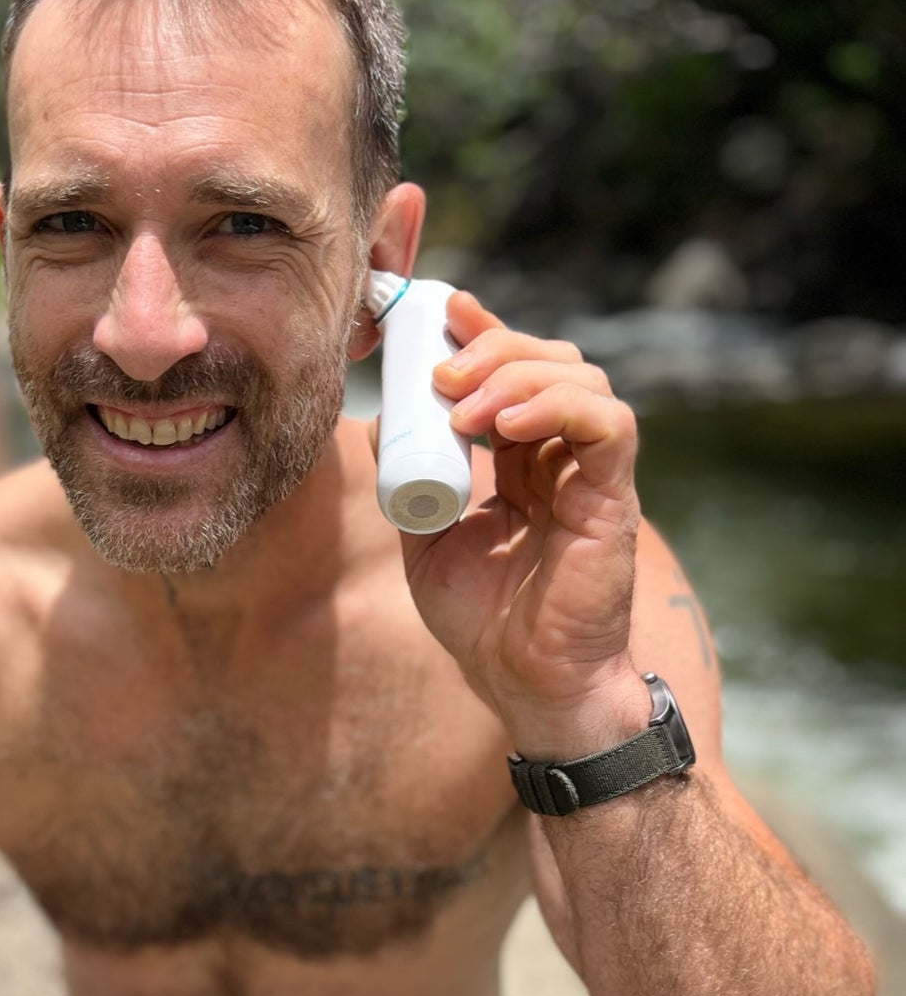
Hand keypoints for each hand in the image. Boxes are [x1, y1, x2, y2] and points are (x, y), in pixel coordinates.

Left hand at [383, 289, 649, 756]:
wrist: (526, 684)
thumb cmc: (486, 622)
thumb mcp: (427, 541)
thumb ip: (410, 481)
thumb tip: (380, 423)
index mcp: (522, 461)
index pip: (512, 372)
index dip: (482, 331)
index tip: (439, 312)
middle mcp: (561, 457)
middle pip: (548, 360)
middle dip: (492, 348)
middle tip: (442, 373)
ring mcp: (592, 474)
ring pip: (580, 378)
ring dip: (517, 374)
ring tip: (465, 407)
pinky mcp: (614, 496)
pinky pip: (607, 424)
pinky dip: (558, 406)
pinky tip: (507, 426)